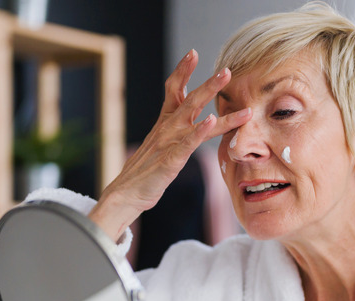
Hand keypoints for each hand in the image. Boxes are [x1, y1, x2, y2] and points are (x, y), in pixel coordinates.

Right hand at [89, 49, 251, 240]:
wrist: (127, 194)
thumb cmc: (147, 171)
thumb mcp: (162, 145)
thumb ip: (177, 131)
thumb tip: (193, 122)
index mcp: (165, 123)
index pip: (173, 91)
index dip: (182, 71)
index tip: (192, 53)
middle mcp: (167, 128)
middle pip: (189, 99)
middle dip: (209, 83)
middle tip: (227, 70)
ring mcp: (169, 142)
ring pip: (194, 116)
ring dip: (211, 97)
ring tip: (226, 82)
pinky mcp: (171, 160)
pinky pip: (187, 143)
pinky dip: (199, 131)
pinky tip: (210, 120)